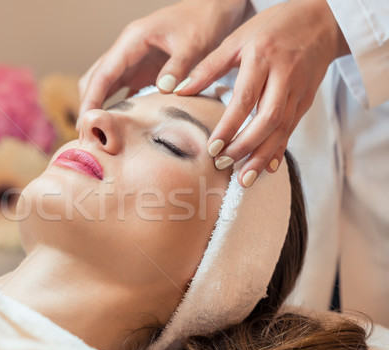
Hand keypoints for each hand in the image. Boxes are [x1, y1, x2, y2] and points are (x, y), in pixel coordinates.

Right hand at [77, 0, 247, 126]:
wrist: (213, 10)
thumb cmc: (203, 21)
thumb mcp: (194, 43)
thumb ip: (178, 66)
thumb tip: (163, 89)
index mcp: (132, 40)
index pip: (103, 73)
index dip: (91, 98)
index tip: (86, 121)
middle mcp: (126, 51)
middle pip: (95, 80)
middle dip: (88, 106)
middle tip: (88, 135)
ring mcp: (132, 61)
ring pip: (104, 86)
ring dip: (98, 108)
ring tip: (98, 135)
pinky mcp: (141, 71)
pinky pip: (121, 91)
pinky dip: (115, 108)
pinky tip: (116, 127)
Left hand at [175, 0, 349, 186]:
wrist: (320, 20)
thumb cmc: (271, 28)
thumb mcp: (237, 40)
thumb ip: (208, 67)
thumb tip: (179, 91)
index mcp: (263, 57)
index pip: (245, 98)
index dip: (229, 126)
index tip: (212, 149)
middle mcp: (285, 75)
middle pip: (267, 119)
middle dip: (245, 146)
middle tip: (223, 165)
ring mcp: (299, 90)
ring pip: (282, 129)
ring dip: (262, 156)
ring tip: (243, 179)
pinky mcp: (307, 100)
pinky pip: (292, 129)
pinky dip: (279, 150)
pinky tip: (266, 168)